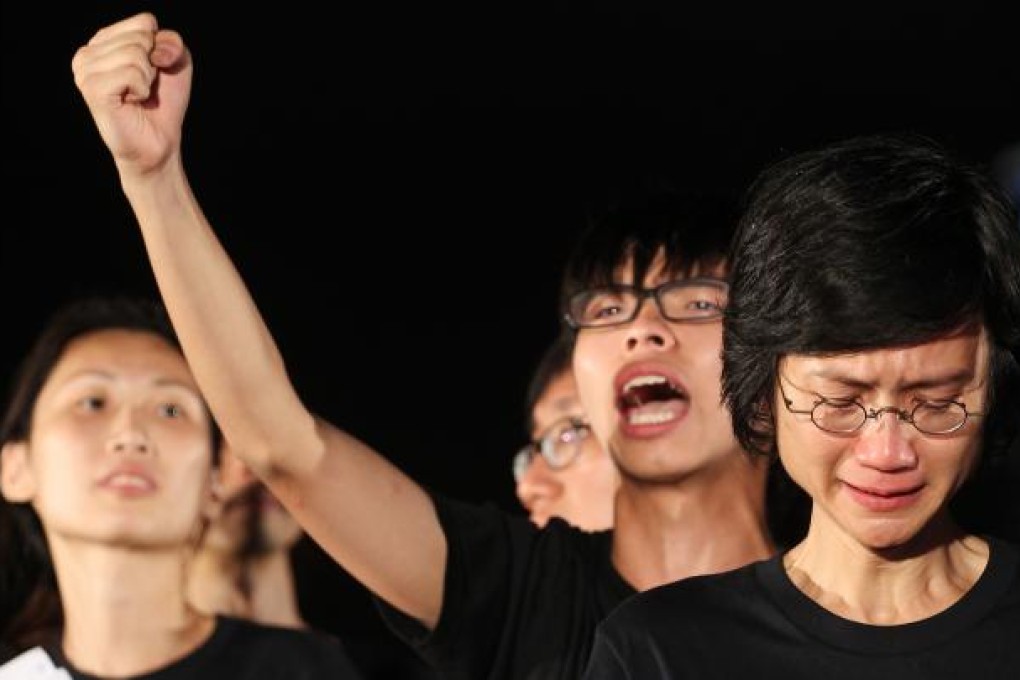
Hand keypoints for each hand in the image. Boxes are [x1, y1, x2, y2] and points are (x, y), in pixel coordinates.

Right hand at [71, 12, 191, 176]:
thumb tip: (155, 49)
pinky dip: (142, 89)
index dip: (160, 48)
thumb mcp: (175, 64)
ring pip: (135, 53)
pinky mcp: (92, 88)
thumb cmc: (162, 103)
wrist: (157, 143)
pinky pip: (131, 73)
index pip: (143, 21)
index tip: (153, 71)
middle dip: (153, 65)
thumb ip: (172, 42)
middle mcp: (87, 52)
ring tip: (136, 95)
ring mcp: (85, 70)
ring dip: (147, 79)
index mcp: (103, 41)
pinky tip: (131, 102)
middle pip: (140, 36)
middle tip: (143, 87)